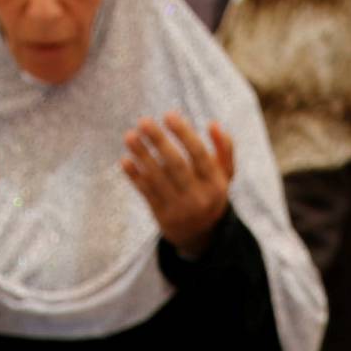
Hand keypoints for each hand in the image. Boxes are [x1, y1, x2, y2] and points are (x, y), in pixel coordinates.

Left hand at [122, 112, 233, 259]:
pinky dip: (135, 177)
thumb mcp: (225, 175)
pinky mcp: (162, 216)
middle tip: (143, 121)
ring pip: (157, 179)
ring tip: (129, 136)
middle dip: (159, 142)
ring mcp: (179, 208)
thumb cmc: (210, 192)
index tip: (169, 115)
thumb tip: (213, 124)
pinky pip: (146, 193)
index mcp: (215, 183)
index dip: (184, 134)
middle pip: (176, 165)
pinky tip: (126, 160)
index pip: (199, 155)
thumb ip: (225, 149)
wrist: (201, 235)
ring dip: (142, 156)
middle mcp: (198, 197)